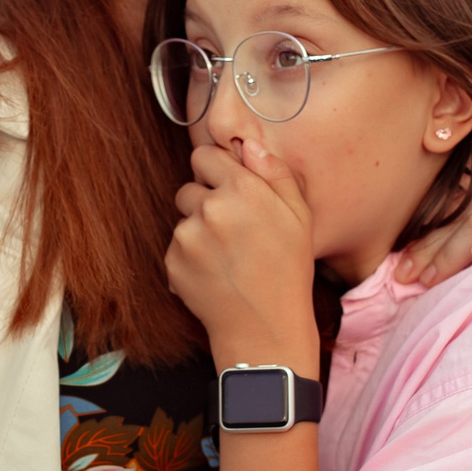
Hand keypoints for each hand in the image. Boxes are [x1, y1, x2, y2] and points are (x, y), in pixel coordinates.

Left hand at [165, 138, 318, 359]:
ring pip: (183, 219)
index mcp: (242, 189)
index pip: (204, 155)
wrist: (265, 326)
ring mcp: (188, 236)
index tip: (228, 188)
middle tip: (234, 231)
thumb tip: (248, 144)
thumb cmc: (288, 269)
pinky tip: (215, 273)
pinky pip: (175, 247)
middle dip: (206, 202)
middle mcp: (210, 208)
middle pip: (190, 188)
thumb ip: (274, 172)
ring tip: (227, 256)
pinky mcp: (173, 262)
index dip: (217, 171)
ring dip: (198, 231)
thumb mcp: (299, 215)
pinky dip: (190, 258)